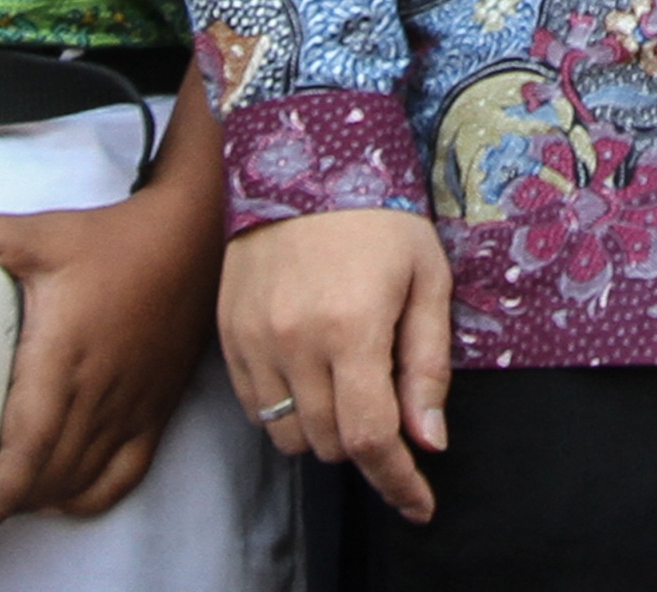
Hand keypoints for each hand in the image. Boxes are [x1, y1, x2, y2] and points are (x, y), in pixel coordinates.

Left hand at [0, 94, 227, 544]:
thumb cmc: (111, 240)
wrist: (190, 239)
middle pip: (49, 472)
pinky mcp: (155, 407)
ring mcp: (130, 405)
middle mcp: (97, 392)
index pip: (28, 445)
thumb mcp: (40, 232)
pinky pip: (126, 472)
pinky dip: (92, 494)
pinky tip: (65, 497)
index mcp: (62, 357)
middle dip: (10, 502)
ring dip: (43, 498)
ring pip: (81, 476)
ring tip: (8, 506)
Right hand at [218, 206, 454, 524]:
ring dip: (322, 429)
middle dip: (365, 443)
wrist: (305, 155)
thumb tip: (430, 441)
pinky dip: (285, 409)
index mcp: (352, 329)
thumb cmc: (381, 215)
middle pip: (328, 444)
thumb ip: (427, 367)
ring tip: (345, 382)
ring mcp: (253, 339)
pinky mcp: (226, 332)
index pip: (370, 439)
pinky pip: (254, 407)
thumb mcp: (427, 280)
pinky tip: (308, 371)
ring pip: (287, 435)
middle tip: (385, 403)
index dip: (398, 482)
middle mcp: (294, 342)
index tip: (419, 503)